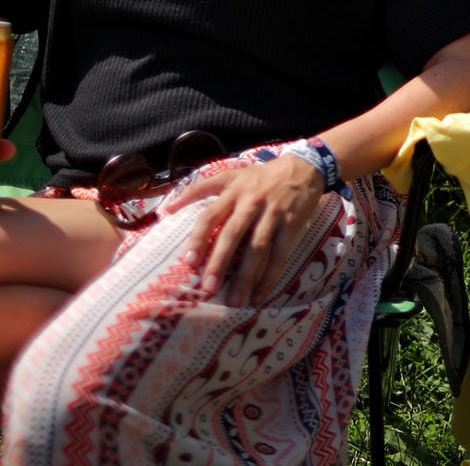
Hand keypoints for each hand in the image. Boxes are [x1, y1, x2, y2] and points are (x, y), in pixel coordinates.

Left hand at [174, 155, 324, 305]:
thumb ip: (199, 189)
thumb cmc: (260, 177)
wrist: (303, 168)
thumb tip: (166, 209)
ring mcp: (272, 213)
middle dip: (220, 262)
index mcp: (232, 190)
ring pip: (257, 247)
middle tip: (209, 288)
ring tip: (235, 300)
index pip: (210, 215)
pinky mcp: (292, 224)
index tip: (189, 262)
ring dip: (246, 276)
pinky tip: (260, 295)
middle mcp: (251, 201)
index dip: (199, 238)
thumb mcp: (230, 175)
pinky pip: (280, 254)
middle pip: (232, 234)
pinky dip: (270, 276)